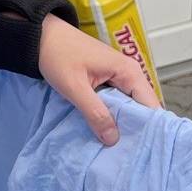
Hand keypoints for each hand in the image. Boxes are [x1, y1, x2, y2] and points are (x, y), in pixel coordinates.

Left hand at [36, 15, 161, 145]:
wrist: (40, 36)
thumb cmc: (58, 56)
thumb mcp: (75, 87)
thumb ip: (95, 112)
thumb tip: (114, 139)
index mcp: (128, 72)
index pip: (151, 105)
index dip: (149, 127)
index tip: (142, 149)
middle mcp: (130, 73)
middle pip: (142, 107)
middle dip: (136, 128)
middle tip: (128, 153)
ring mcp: (119, 76)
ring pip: (129, 105)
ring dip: (123, 123)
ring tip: (118, 147)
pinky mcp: (107, 80)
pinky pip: (117, 101)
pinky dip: (113, 114)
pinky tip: (106, 130)